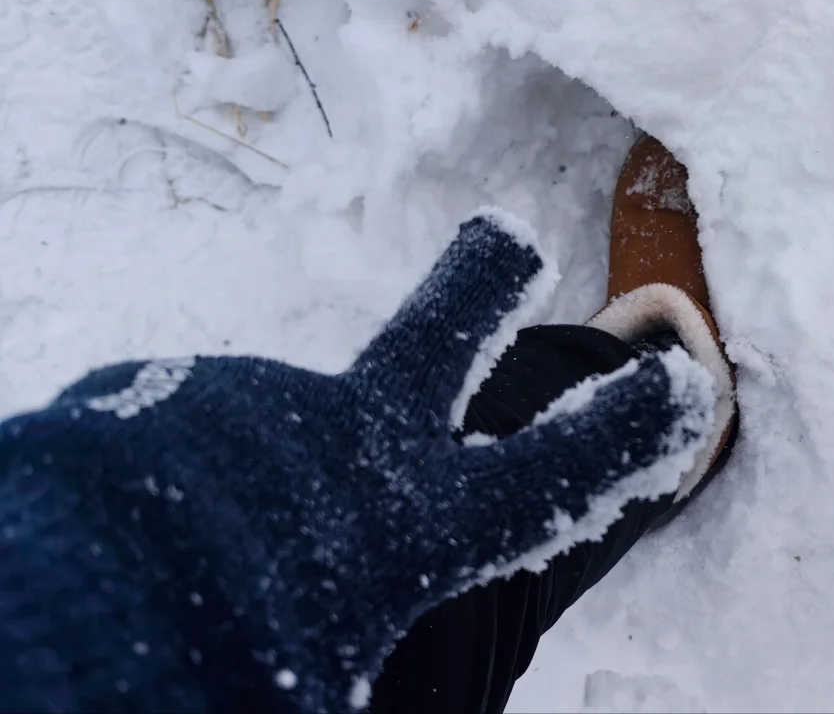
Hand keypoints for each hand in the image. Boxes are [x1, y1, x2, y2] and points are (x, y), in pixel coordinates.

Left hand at [1, 213, 715, 710]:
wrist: (80, 619)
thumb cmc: (246, 660)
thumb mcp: (372, 684)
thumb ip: (415, 643)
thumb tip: (426, 663)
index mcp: (422, 524)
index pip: (562, 472)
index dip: (630, 430)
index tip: (682, 384)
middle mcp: (355, 441)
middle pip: (443, 332)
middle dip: (481, 284)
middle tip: (507, 236)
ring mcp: (258, 404)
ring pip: (279, 427)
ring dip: (262, 470)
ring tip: (209, 549)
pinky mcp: (158, 396)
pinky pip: (179, 443)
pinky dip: (176, 486)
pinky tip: (137, 536)